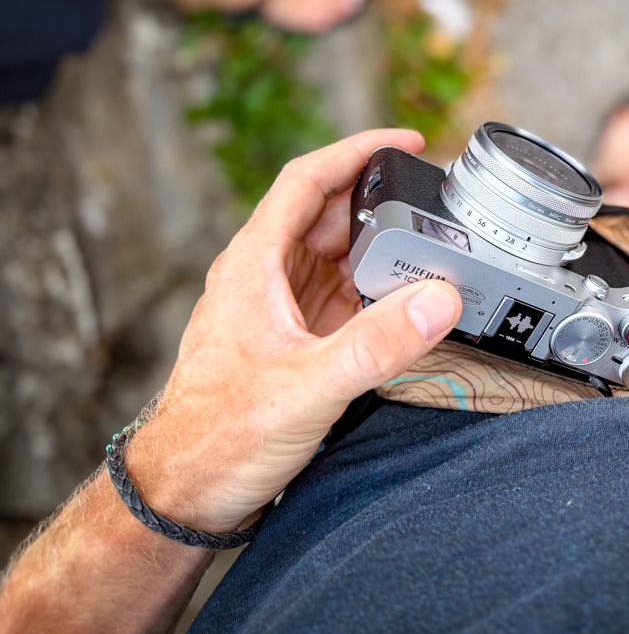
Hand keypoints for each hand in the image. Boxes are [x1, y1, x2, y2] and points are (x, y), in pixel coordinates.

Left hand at [124, 130, 462, 532]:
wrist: (184, 492)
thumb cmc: (219, 437)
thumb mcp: (307, 387)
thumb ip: (376, 344)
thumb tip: (439, 298)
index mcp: (254, 264)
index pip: (306, 180)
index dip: (357, 151)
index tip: (405, 141)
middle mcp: (264, 277)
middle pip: (329, 216)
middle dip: (382, 203)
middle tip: (437, 202)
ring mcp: (278, 310)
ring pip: (336, 257)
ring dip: (380, 248)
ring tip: (432, 249)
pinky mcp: (292, 342)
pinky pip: (341, 297)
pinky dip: (376, 290)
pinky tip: (404, 303)